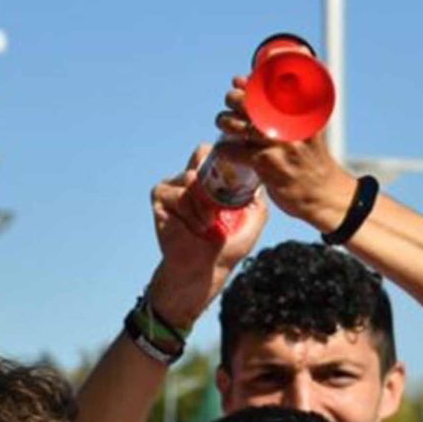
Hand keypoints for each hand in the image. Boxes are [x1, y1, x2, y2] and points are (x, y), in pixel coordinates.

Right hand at [150, 143, 267, 317]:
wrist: (206, 270)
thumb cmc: (226, 247)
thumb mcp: (253, 220)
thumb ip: (259, 198)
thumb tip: (262, 177)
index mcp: (209, 179)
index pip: (215, 151)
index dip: (226, 157)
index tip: (238, 175)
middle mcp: (189, 178)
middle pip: (201, 153)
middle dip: (215, 178)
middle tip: (223, 203)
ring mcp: (173, 185)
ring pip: (191, 178)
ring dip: (204, 204)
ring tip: (208, 225)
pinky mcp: (160, 196)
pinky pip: (179, 194)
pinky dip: (191, 212)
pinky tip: (196, 228)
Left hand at [215, 76, 355, 230]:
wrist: (323, 193)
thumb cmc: (311, 158)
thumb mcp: (311, 126)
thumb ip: (291, 105)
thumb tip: (259, 80)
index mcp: (302, 110)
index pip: (270, 85)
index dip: (248, 81)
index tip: (238, 81)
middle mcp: (291, 124)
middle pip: (252, 100)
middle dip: (234, 98)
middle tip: (230, 102)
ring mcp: (279, 144)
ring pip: (242, 125)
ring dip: (225, 121)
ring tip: (223, 123)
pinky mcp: (267, 164)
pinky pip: (236, 152)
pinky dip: (225, 150)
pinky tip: (224, 150)